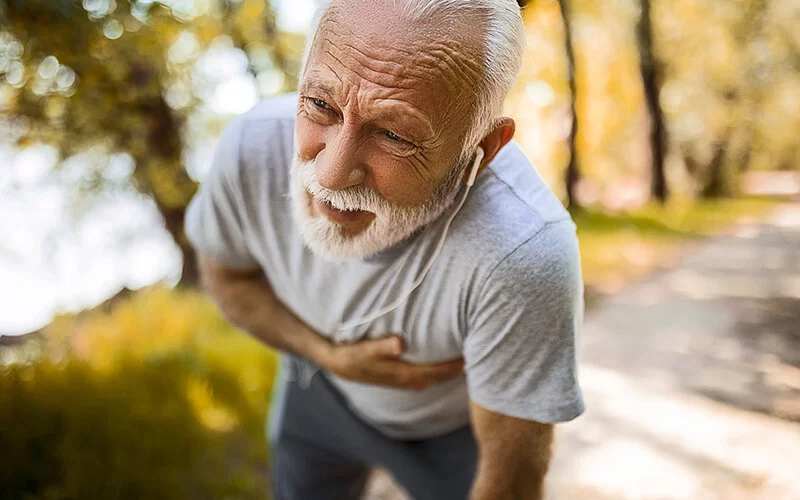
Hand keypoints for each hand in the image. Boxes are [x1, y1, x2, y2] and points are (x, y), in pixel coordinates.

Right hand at [322, 335, 463, 390]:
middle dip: (459, 368)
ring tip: (469, 356)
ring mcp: (406, 379)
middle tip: (481, 355)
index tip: (473, 355)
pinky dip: (440, 369)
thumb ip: (382, 346)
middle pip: (441, 376)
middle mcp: (408, 380)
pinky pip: (429, 374)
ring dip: (451, 370)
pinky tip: (446, 359)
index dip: (455, 365)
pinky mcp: (402, 375)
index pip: (437, 372)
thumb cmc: (352, 354)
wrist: (338, 363)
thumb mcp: (364, 349)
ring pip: (436, 377)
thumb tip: (400, 343)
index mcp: (403, 374)